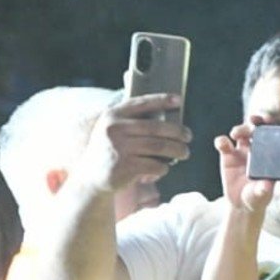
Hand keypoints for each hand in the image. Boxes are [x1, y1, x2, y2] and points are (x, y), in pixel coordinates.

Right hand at [74, 94, 190, 193]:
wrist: (90, 178)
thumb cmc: (109, 151)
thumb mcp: (112, 130)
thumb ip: (132, 121)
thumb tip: (168, 116)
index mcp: (112, 115)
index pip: (141, 103)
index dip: (162, 100)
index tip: (178, 100)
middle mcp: (114, 129)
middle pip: (157, 128)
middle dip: (178, 132)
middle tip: (188, 136)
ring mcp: (119, 148)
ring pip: (160, 146)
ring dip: (178, 150)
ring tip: (185, 153)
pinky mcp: (125, 167)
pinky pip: (155, 165)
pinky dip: (164, 167)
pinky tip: (164, 167)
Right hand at [214, 122, 273, 214]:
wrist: (241, 204)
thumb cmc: (257, 198)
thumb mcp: (261, 196)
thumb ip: (264, 190)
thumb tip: (267, 186)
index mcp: (272, 155)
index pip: (275, 135)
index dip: (273, 126)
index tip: (270, 122)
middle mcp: (258, 149)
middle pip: (258, 129)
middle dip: (256, 122)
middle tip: (253, 120)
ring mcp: (243, 150)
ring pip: (242, 132)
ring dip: (240, 129)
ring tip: (236, 134)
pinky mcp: (228, 155)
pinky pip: (224, 144)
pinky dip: (222, 141)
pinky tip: (222, 143)